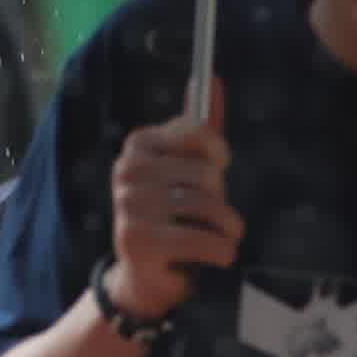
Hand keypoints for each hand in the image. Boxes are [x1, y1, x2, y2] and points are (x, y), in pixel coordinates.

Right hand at [103, 102, 240, 322]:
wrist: (146, 277)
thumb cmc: (172, 216)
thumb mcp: (187, 169)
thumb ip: (200, 128)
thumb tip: (213, 79)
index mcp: (139, 144)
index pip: (198, 132)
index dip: (218, 155)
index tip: (216, 170)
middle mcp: (128, 170)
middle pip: (206, 174)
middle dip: (220, 199)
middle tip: (208, 217)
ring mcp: (130, 205)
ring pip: (208, 207)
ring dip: (228, 229)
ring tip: (223, 238)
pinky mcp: (140, 240)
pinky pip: (204, 240)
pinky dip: (222, 252)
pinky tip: (218, 256)